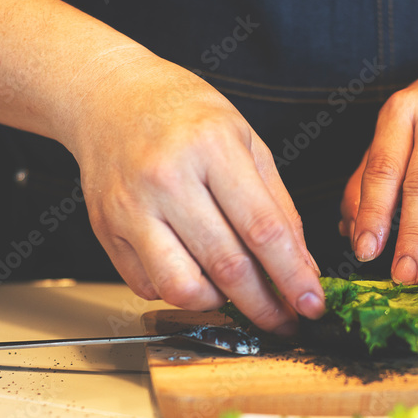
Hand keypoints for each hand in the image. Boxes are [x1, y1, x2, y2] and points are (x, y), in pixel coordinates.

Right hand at [68, 51, 324, 332]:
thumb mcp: (246, 141)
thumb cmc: (182, 114)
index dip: (293, 277)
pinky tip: (193, 270)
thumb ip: (277, 206)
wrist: (109, 96)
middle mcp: (166, 179)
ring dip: (218, 304)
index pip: (263, 230)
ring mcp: (130, 207)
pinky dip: (178, 291)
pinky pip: (148, 286)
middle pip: (227, 266)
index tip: (312, 304)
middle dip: (264, 306)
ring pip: (182, 287)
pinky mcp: (106, 230)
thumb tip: (302, 267)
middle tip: (284, 321)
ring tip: (233, 292)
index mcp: (211, 147)